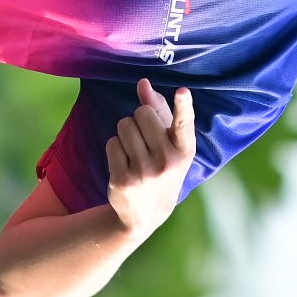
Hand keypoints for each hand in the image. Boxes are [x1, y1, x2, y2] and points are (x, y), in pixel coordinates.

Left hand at [105, 81, 195, 237]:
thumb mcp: (168, 142)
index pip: (183, 124)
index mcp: (184, 151)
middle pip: (142, 113)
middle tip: (145, 138)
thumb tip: (143, 83)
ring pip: (124, 125)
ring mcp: (144, 172)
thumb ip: (158, 109)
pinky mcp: (123, 180)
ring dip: (125, 132)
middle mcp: (167, 162)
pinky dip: (115, 147)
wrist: (146, 214)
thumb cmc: (161, 165)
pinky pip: (112, 142)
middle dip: (139, 118)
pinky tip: (124, 163)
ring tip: (135, 151)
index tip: (182, 92)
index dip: (183, 106)